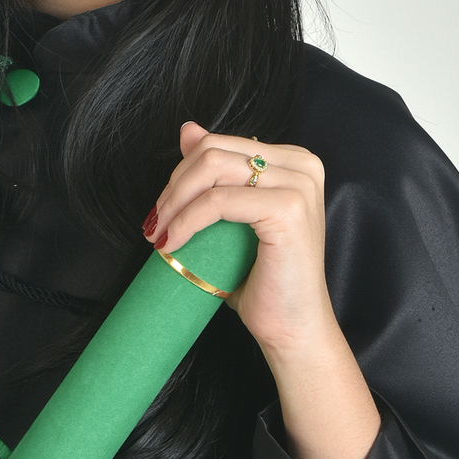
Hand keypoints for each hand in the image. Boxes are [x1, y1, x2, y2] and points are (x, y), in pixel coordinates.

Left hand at [146, 122, 335, 364]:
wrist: (292, 329)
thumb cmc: (264, 280)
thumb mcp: (232, 218)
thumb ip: (216, 174)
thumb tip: (187, 129)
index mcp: (293, 161)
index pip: (220, 144)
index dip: (182, 173)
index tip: (162, 209)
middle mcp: (302, 165)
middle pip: (213, 151)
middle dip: (173, 186)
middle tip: (155, 223)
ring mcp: (299, 184)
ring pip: (211, 169)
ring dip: (174, 202)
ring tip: (160, 234)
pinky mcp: (289, 209)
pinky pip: (218, 202)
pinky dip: (186, 221)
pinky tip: (173, 243)